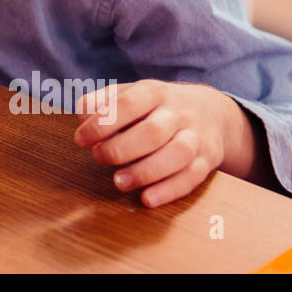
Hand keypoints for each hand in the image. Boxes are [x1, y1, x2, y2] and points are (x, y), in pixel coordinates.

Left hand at [73, 80, 230, 207]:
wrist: (210, 111)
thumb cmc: (156, 106)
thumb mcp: (130, 94)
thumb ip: (103, 102)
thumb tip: (82, 114)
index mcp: (154, 92)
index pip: (128, 104)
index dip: (102, 123)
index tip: (80, 139)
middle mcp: (179, 113)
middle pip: (153, 131)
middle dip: (121, 148)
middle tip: (99, 157)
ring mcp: (197, 136)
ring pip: (177, 154)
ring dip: (145, 171)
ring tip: (118, 182)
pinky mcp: (208, 160)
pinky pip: (192, 177)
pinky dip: (169, 190)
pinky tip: (147, 199)